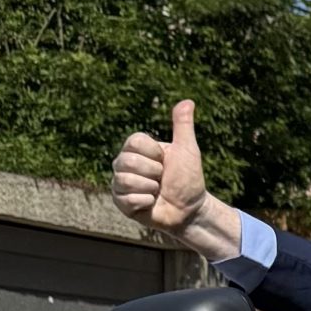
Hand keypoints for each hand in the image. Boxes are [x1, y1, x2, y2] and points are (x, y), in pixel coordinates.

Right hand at [111, 100, 240, 262]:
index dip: (154, 152)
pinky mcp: (120, 203)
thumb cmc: (188, 178)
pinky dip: (145, 202)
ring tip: (157, 191)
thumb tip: (187, 101)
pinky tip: (151, 203)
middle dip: (153, 171)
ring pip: (125, 180)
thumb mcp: (187, 150)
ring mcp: (120, 183)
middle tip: (162, 178)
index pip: (133, 141)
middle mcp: (124, 164)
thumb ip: (183, 126)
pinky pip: (126, 199)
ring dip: (150, 187)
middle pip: (126, 161)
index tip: (164, 160)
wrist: (190, 209)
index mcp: (137, 149)